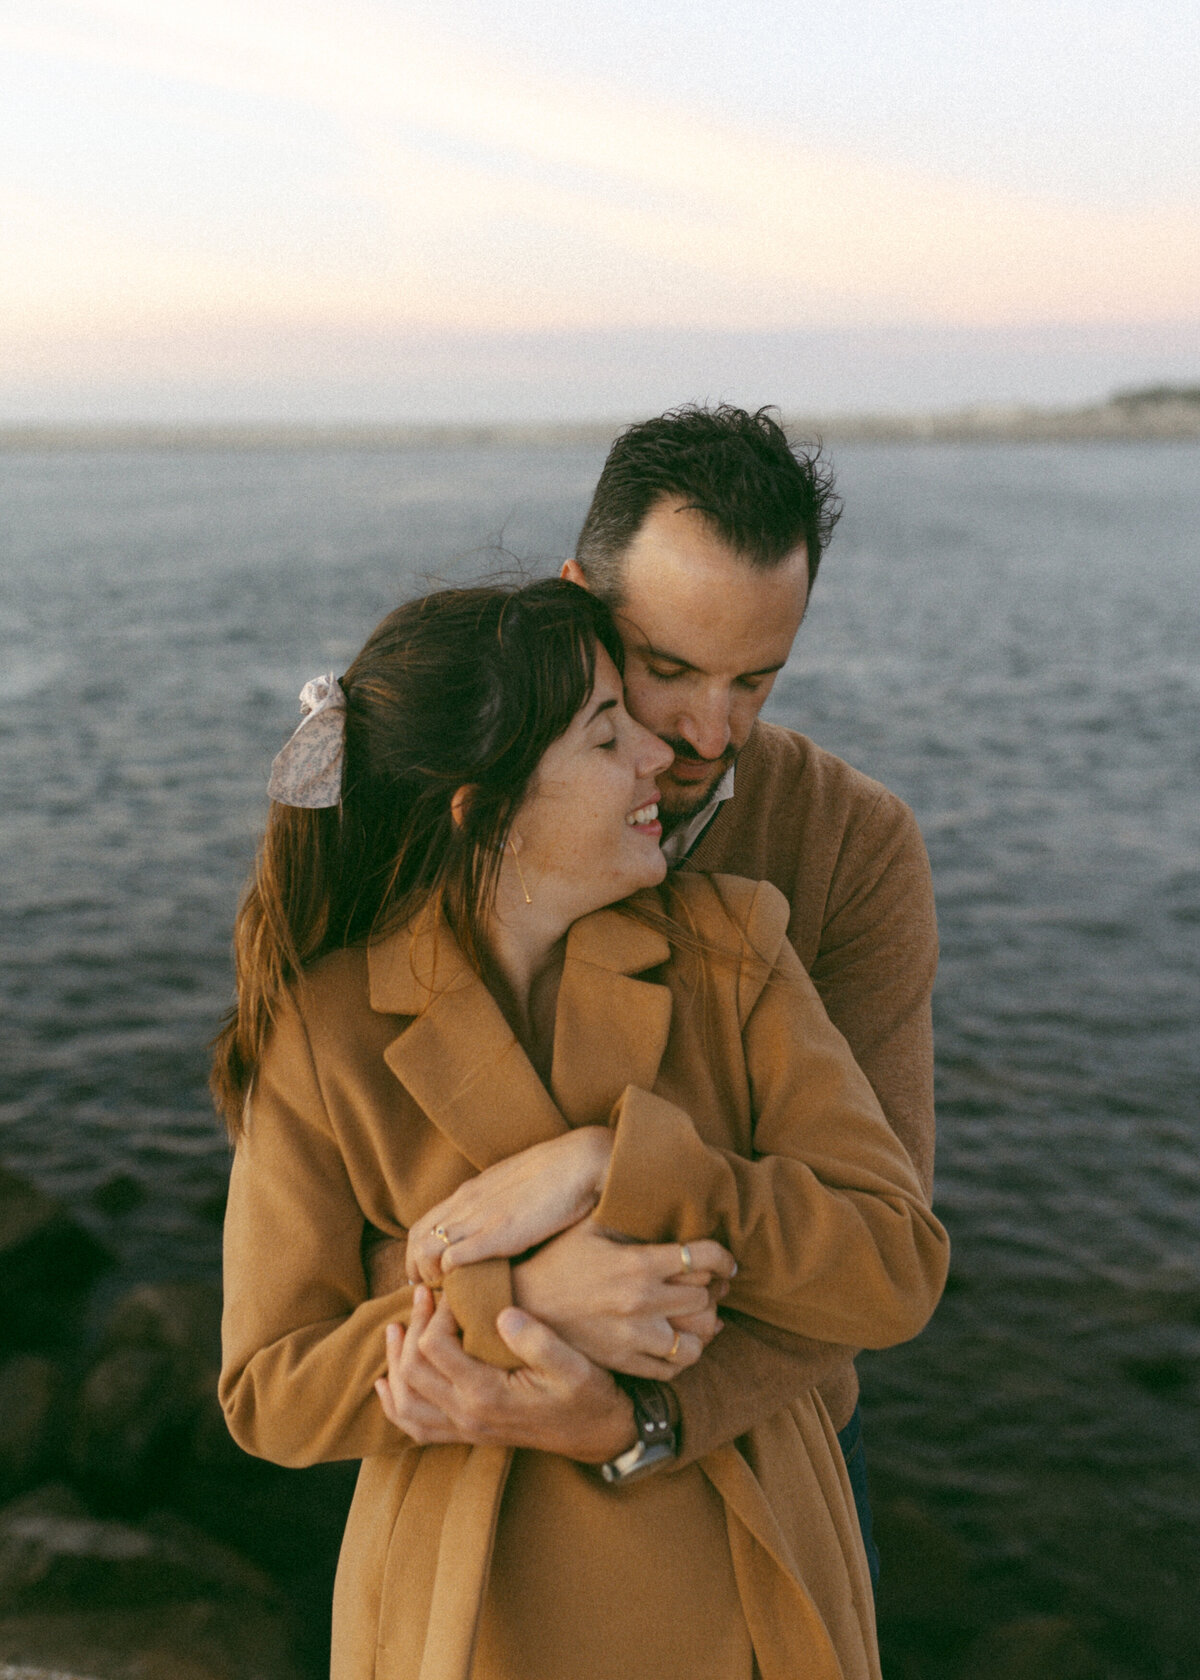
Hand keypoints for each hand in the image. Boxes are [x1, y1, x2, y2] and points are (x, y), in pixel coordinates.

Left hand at [375, 1286, 636, 1462]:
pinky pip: (416, 1427)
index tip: (454, 1294)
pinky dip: (396, 1405)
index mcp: (487, 1394)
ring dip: (395, 1363)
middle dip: (412, 1328)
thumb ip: (538, 1341)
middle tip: (425, 1295)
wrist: (599, 1436)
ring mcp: (466, 1428)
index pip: (434, 1349)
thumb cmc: (588, 1396)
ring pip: (406, 1402)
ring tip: (396, 1328)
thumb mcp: (574, 1365)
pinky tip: (389, 1383)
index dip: (435, 1315)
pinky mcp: (469, 1433)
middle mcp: (468, 1415)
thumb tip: (503, 1313)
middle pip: (412, 1371)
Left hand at [405, 1128, 612, 1285]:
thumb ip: (498, 1204)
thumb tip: (496, 1223)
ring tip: (449, 1293)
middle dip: (416, 1271)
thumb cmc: (557, 1175)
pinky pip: (454, 1256)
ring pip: (426, 1250)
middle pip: (416, 1240)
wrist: (580, 1161)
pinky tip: (467, 1286)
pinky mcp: (498, 1233)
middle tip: (432, 1293)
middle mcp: (467, 1203)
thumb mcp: (514, 1187)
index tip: (429, 1277)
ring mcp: (479, 1217)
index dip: (417, 1255)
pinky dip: (451, 1275)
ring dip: (431, 1276)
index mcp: (470, 1192)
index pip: (423, 1225)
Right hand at [512, 1221, 734, 1378]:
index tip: (725, 1260)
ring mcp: (635, 1337)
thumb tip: (654, 1189)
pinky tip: (679, 1339)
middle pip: (705, 1298)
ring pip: (697, 1339)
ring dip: (704, 1326)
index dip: (724, 1257)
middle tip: (711, 1283)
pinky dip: (684, 1354)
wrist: (521, 1304)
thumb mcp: (590, 1225)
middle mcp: (643, 1303)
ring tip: (698, 1314)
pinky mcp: (624, 1361)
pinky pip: (673, 1367)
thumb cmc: (555, 1258)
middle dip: (713, 1288)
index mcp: (639, 1264)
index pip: (704, 1258)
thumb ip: (627, 1211)